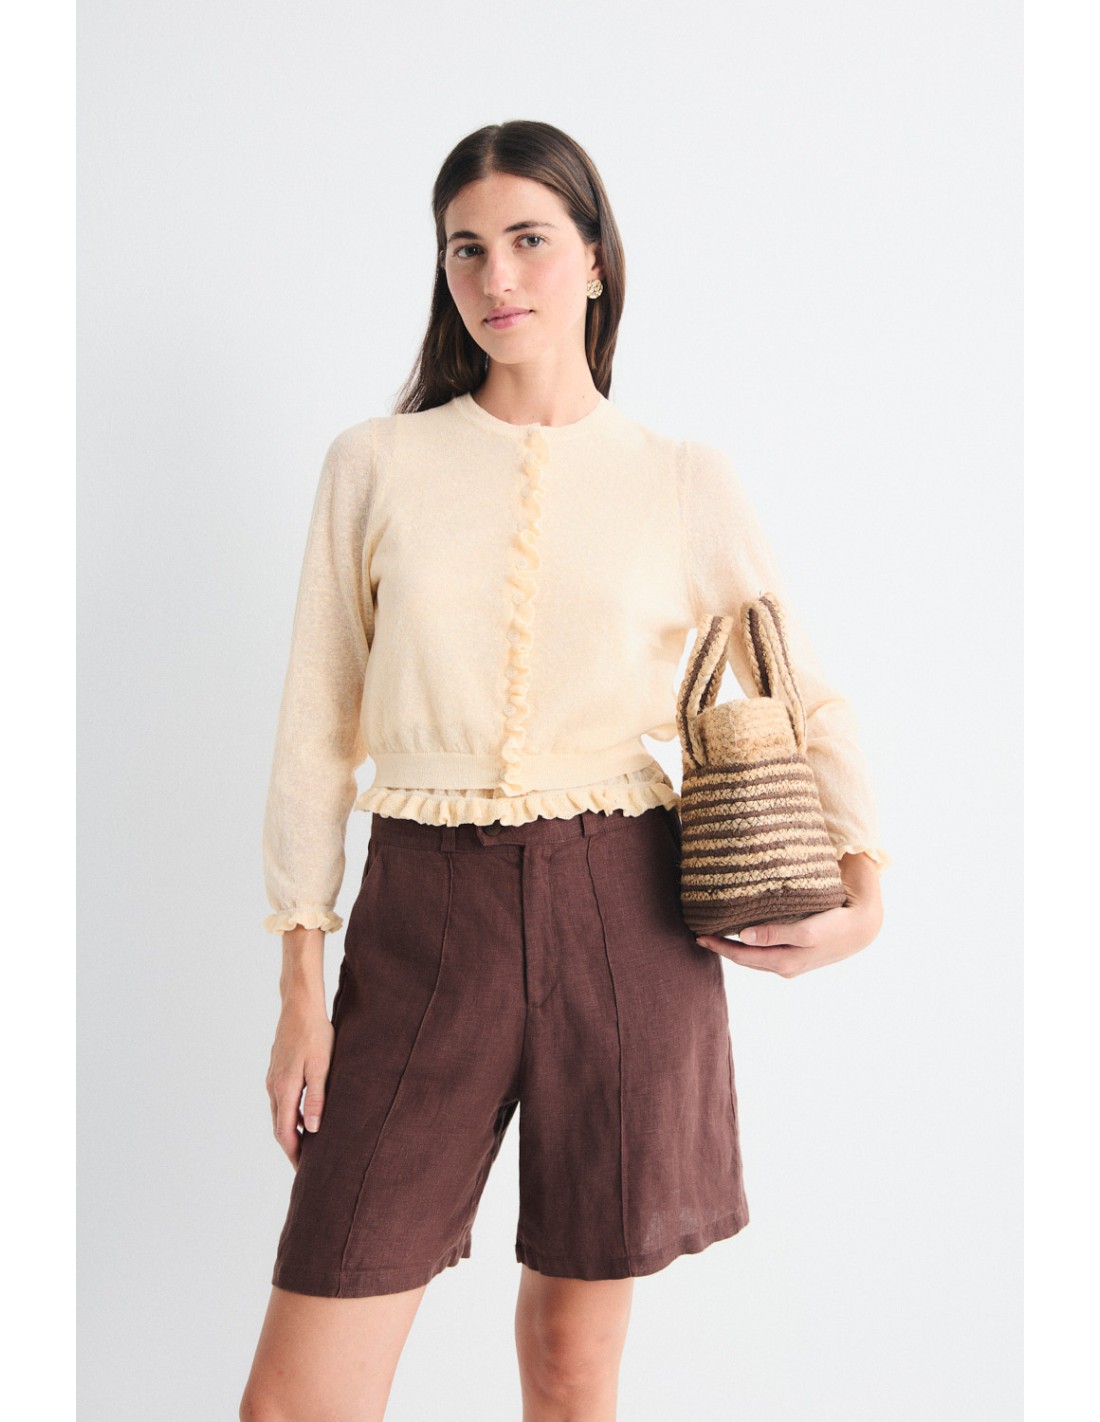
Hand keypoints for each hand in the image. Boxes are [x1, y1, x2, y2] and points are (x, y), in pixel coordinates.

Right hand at [265, 994, 334, 1168]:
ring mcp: (272, 1078)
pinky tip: (304, 1116)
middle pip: (279, 1127)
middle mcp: (273, 1086)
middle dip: (291, 1147)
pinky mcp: (276, 1070)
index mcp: (284, 1089)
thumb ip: (316, 1098)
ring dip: (290, 1131)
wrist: (300, 1005)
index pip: (285, 1132)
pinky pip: (280, 1101)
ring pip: (279, 1114)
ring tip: (308, 1145)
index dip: (293, 1153)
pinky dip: (289, 1115)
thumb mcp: (322, 1066)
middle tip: (306, 1165)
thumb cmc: (316, 1034)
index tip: (304, 1171)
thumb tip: (312, 1129)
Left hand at [694, 852, 883, 977]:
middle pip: (745, 959)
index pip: (742, 956)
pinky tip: (743, 935)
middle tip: (699, 934)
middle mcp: (784, 966)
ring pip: (754, 957)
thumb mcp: (806, 931)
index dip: (719, 947)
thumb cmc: (835, 926)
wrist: (862, 928)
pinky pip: (765, 951)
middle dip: (722, 948)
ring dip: (735, 948)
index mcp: (783, 962)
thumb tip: (743, 936)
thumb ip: (775, 933)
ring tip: (716, 934)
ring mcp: (790, 961)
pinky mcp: (797, 952)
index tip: (698, 936)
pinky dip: (750, 944)